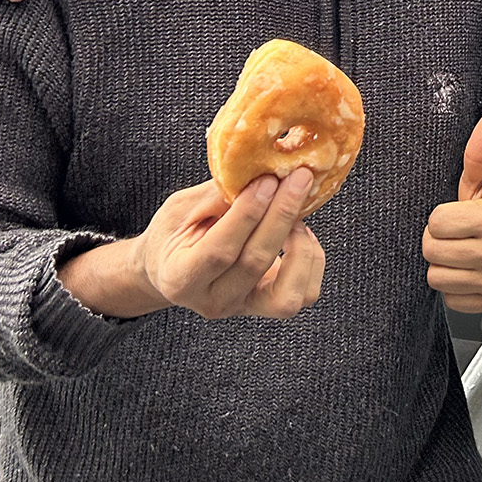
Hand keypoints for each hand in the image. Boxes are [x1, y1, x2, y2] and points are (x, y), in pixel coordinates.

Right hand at [58, 170, 324, 320]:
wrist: (171, 269)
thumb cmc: (173, 235)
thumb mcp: (180, 209)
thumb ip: (216, 196)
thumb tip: (261, 174)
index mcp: (180, 278)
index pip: (219, 251)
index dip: (247, 214)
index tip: (267, 180)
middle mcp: (213, 302)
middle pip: (256, 263)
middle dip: (282, 214)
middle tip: (298, 178)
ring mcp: (243, 307)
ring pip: (288, 294)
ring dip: (302, 247)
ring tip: (297, 213)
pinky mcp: (267, 306)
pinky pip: (304, 293)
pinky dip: (311, 259)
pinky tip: (298, 231)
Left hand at [422, 113, 481, 312]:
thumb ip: (479, 150)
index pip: (435, 223)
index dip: (440, 218)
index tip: (457, 214)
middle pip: (432, 251)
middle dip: (438, 240)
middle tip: (457, 234)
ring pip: (437, 278)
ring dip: (444, 265)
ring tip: (462, 252)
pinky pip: (450, 299)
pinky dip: (455, 287)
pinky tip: (469, 271)